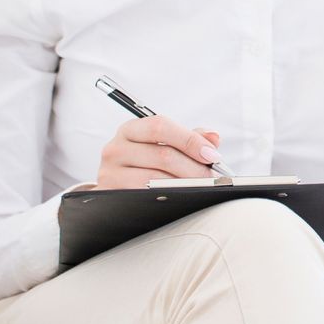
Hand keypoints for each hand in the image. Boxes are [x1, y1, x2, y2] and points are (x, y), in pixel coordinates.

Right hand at [96, 117, 220, 188]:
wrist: (121, 188)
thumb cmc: (149, 163)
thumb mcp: (166, 145)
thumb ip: (190, 138)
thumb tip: (213, 137)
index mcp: (130, 130)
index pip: (160, 127)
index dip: (189, 140)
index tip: (212, 155)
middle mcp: (115, 149)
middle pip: (163, 155)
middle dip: (194, 168)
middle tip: (213, 176)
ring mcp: (111, 174)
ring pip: (156, 179)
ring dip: (185, 185)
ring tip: (203, 188)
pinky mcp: (112, 196)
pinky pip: (146, 197)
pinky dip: (170, 197)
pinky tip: (183, 197)